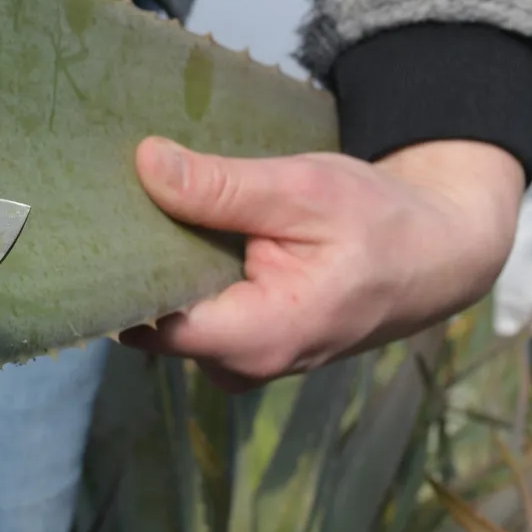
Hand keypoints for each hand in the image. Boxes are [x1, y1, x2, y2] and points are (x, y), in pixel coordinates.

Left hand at [122, 137, 524, 390]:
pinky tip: (176, 229)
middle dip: (133, 263)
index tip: (95, 218)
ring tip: (143, 205)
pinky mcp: (241, 348)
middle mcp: (239, 367)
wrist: (437, 256)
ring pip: (169, 316)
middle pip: (152, 319)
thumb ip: (223, 187)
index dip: (117, 272)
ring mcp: (239, 364)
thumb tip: (145, 164)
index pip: (149, 321)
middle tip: (111, 197)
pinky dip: (181, 273)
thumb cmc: (379, 221)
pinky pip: (190, 314)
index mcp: (257, 338)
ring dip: (158, 265)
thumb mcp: (305, 189)